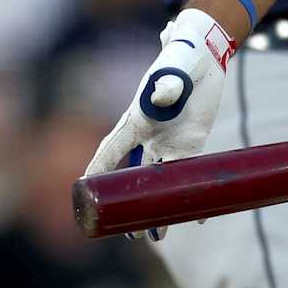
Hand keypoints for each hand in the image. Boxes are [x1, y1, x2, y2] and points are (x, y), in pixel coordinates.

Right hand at [83, 8, 236, 238]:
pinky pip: (189, 171)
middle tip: (130, 235)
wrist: (205, 52)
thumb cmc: (181, 56)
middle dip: (130, 204)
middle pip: (134, 175)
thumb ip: (168, 82)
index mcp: (136, 118)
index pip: (111, 149)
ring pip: (160, 180)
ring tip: (158, 236)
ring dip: (158, 207)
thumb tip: (164, 96)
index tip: (82, 194)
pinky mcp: (192, 141)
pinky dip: (191, 191)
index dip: (97, 170)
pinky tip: (199, 214)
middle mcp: (149, 135)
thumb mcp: (174, 66)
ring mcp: (170, 141)